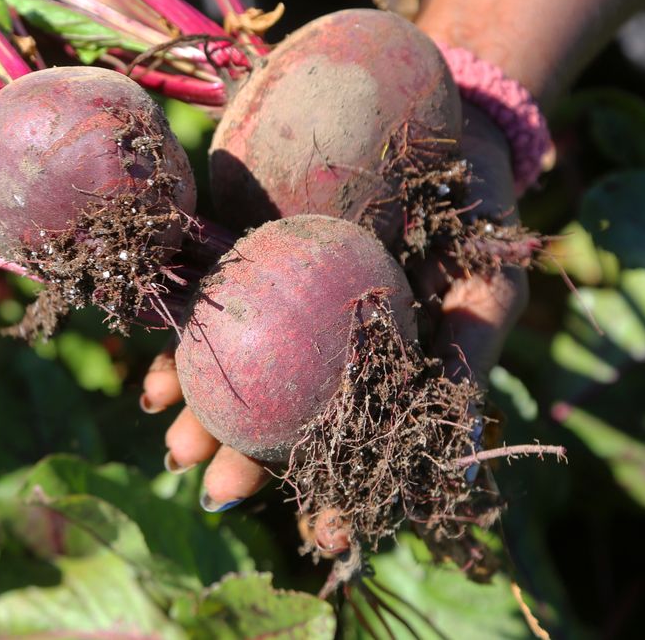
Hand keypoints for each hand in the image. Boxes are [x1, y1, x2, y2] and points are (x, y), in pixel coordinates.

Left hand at [139, 102, 527, 553]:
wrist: (444, 111)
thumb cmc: (478, 212)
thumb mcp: (490, 285)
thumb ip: (468, 357)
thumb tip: (456, 455)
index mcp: (378, 365)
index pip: (352, 441)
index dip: (338, 492)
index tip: (321, 534)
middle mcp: (323, 339)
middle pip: (280, 414)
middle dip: (246, 460)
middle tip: (217, 491)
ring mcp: (282, 294)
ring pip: (236, 367)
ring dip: (202, 412)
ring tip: (174, 445)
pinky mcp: (247, 242)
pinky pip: (208, 295)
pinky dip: (180, 335)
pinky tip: (154, 370)